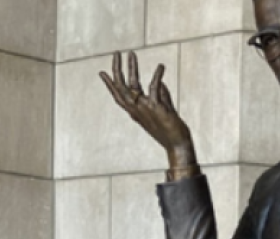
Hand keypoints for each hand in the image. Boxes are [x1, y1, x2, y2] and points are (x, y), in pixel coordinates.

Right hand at [99, 51, 196, 167]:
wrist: (178, 144)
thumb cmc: (170, 129)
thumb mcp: (164, 110)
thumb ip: (162, 96)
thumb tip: (161, 83)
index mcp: (135, 112)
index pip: (118, 96)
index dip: (109, 84)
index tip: (102, 72)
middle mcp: (136, 109)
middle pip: (121, 87)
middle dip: (117, 69)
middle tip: (117, 53)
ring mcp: (145, 108)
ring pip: (132, 84)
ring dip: (132, 67)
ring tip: (131, 53)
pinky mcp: (156, 107)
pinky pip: (154, 87)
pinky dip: (157, 75)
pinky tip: (161, 66)